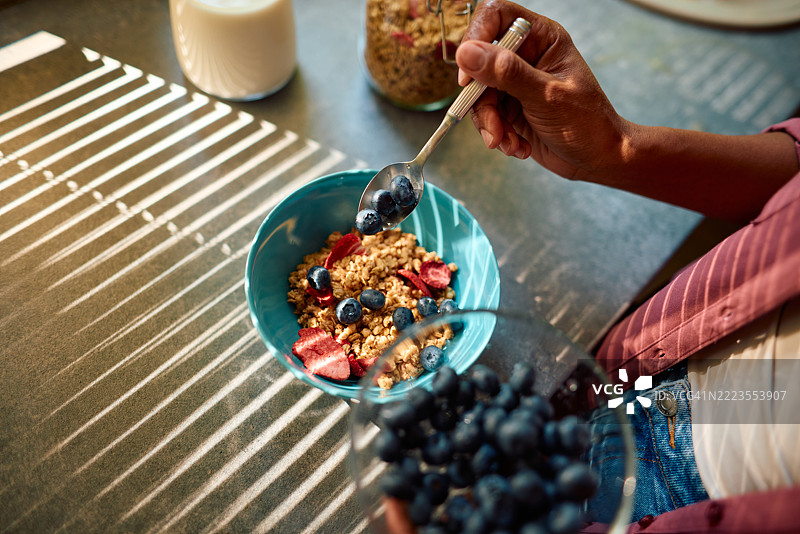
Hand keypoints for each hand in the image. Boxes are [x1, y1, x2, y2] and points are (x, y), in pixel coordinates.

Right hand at [456, 0, 630, 181]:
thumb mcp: (546, 96)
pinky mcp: (509, 107)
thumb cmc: (587, 123)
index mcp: (541, 38)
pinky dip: (497, 134)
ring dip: (490, 124)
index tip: (469, 76)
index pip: (496, 16)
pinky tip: (518, 146)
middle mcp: (526, 56)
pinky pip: (486, 116)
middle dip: (481, 99)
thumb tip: (467, 52)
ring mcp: (515, 82)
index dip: (476, 39)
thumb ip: (507, 73)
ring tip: (509, 143)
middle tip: (492, 126)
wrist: (597, 159)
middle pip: (479, 62)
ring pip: (479, 94)